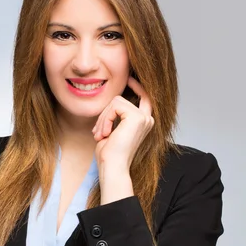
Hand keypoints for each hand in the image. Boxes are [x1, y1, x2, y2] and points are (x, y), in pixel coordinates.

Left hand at [92, 77, 153, 202]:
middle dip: (104, 114)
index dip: (138, 86)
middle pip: (120, 100)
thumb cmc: (109, 154)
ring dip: (103, 118)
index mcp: (143, 122)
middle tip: (98, 133)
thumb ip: (114, 117)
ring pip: (115, 101)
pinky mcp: (136, 117)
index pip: (145, 98)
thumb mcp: (112, 131)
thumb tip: (111, 103)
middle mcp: (147, 119)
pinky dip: (105, 119)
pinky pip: (114, 106)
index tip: (129, 78)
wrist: (112, 167)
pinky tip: (105, 134)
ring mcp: (143, 118)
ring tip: (101, 135)